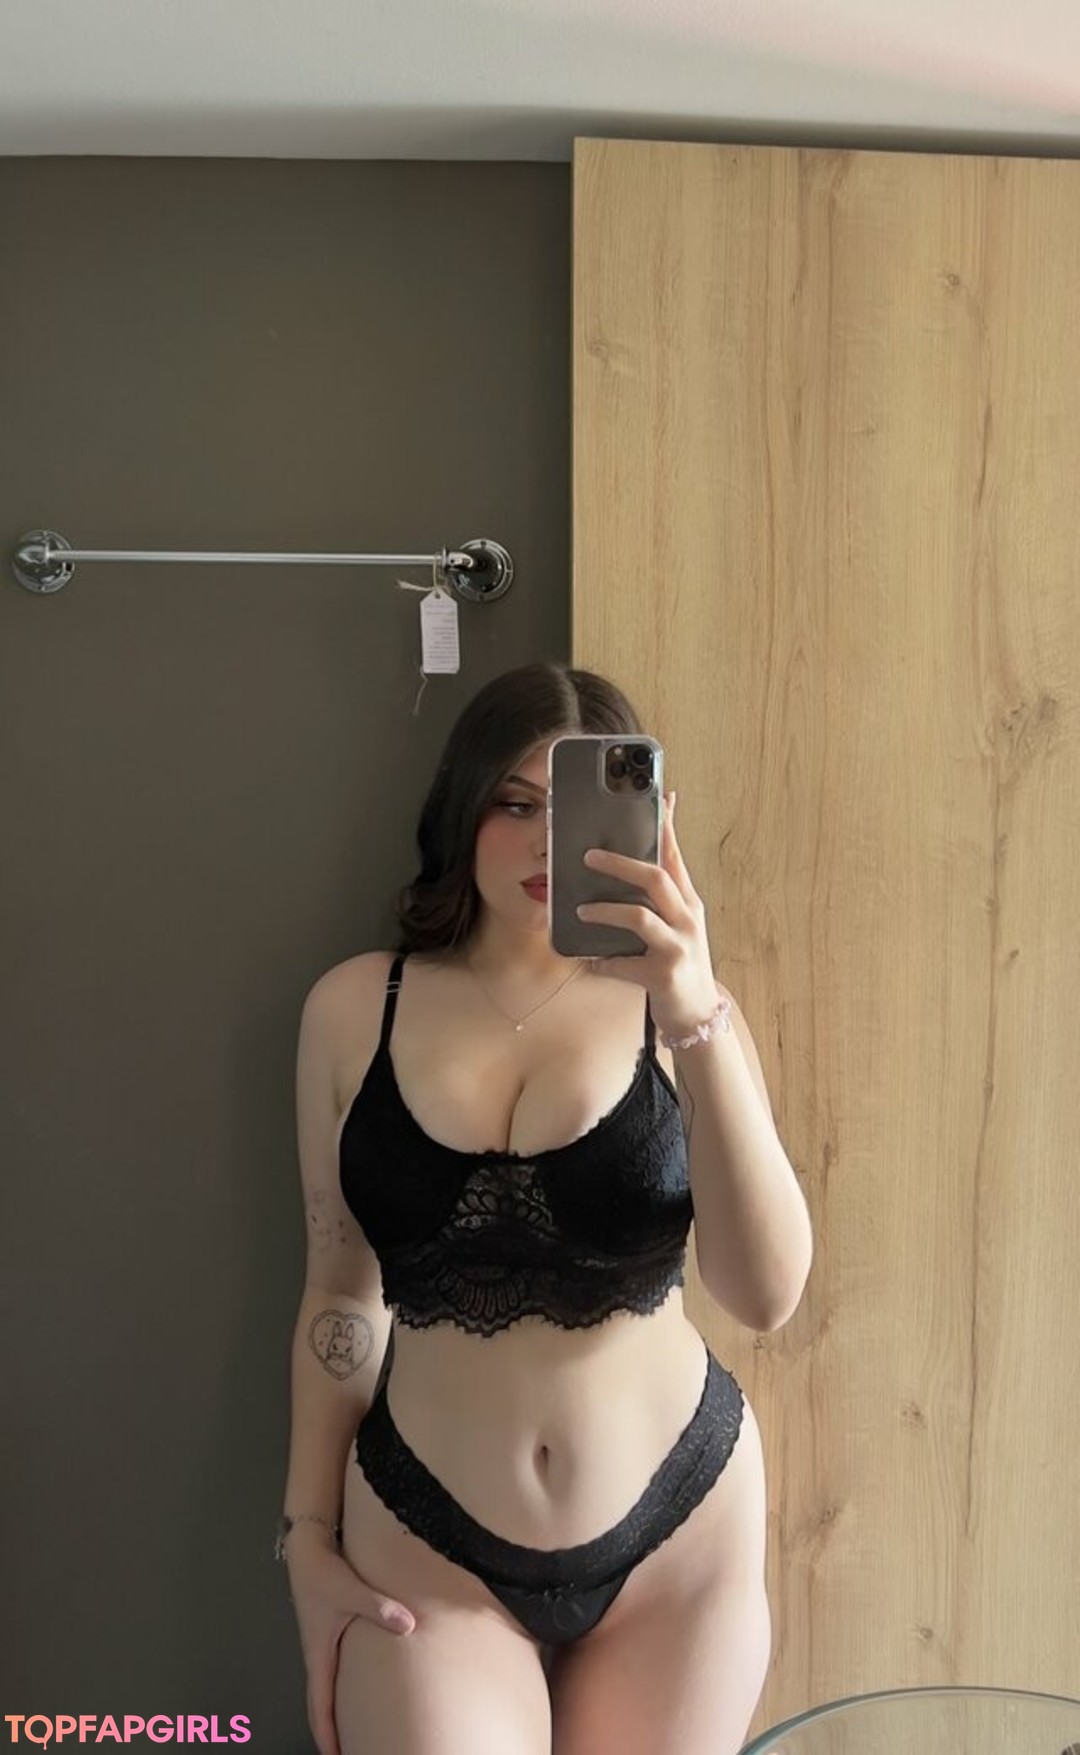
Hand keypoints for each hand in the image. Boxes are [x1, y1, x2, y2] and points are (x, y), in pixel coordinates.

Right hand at [285, 1530, 415, 1754]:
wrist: (307, 1551)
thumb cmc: (324, 1574)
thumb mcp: (352, 1590)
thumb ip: (380, 1607)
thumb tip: (409, 1625)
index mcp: (320, 1655)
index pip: (320, 1707)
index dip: (327, 1736)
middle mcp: (319, 1656)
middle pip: (320, 1706)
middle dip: (330, 1733)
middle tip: (346, 1753)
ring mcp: (323, 1646)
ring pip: (326, 1690)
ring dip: (334, 1713)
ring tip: (352, 1733)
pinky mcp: (329, 1634)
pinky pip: (333, 1674)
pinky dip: (341, 1692)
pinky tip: (357, 1692)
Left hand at [576, 790, 721, 1038]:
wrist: (698, 1015)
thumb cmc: (680, 964)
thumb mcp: (677, 928)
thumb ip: (657, 902)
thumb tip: (625, 872)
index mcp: (688, 904)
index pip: (675, 857)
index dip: (667, 826)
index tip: (661, 797)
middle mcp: (687, 920)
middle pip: (655, 878)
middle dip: (620, 863)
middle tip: (589, 855)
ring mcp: (677, 947)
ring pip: (638, 917)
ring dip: (604, 912)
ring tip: (579, 911)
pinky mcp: (663, 974)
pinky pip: (623, 963)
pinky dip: (602, 962)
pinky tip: (590, 962)